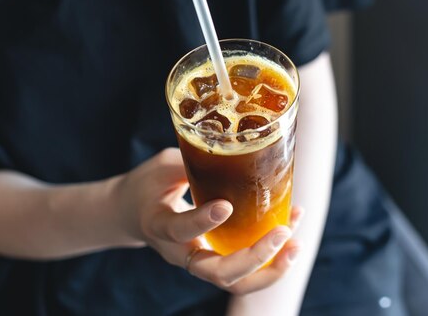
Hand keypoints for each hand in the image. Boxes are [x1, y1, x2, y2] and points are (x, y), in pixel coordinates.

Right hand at [113, 148, 302, 294]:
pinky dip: (271, 258)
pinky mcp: (214, 259)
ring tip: (295, 245)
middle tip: (282, 233)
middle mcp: (180, 252)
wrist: (132, 213)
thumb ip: (192, 161)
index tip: (226, 206)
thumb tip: (231, 144)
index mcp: (159, 226)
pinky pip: (244, 270)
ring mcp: (198, 261)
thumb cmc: (147, 186)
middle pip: (218, 274)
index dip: (203, 222)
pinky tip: (291, 231)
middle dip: (255, 259)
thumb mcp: (161, 166)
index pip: (181, 231)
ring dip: (270, 269)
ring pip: (236, 283)